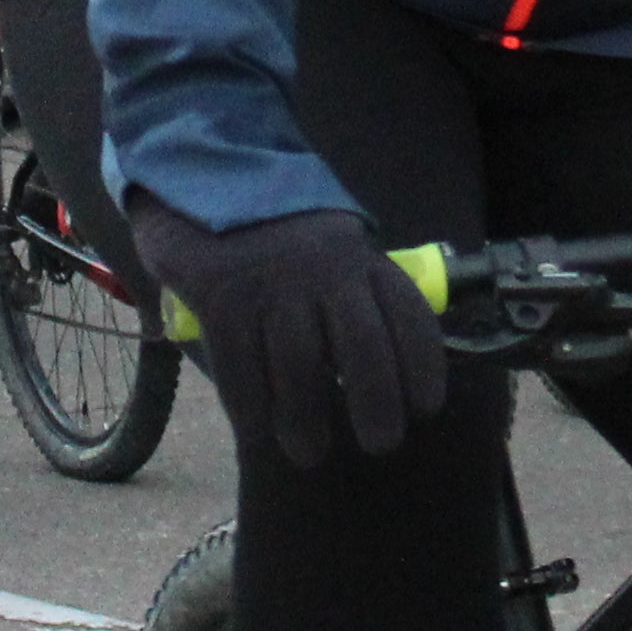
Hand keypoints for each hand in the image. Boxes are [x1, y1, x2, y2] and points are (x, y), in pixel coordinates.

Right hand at [136, 200, 447, 467]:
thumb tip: (392, 369)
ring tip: (309, 452)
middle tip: (380, 444)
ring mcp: (272, 280)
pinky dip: (250, 406)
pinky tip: (257, 430)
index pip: (407, 312)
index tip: (426, 408)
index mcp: (361, 258)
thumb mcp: (333, 253)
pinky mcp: (222, 293)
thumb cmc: (281, 240)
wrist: (206, 178)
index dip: (424, 365)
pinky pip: (240, 363)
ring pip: (300, 364)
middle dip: (377, 404)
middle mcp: (324, 268)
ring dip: (307, 419)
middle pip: (363, 346)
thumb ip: (360, 298)